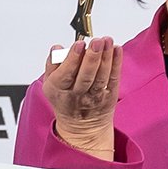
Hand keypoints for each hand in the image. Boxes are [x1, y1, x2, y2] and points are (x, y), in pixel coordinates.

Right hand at [39, 35, 119, 158]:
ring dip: (106, 57)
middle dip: (92, 58)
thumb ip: (52, 65)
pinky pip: (113, 79)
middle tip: (96, 42)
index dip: (72, 59)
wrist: (81, 127)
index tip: (79, 44)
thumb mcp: (50, 85)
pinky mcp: (110, 96)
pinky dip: (116, 63)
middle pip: (86, 77)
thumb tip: (57, 48)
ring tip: (107, 41)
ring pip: (101, 77)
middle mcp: (78, 96)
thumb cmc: (65, 99)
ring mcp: (95, 97)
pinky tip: (116, 49)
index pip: (65, 75)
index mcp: (59, 91)